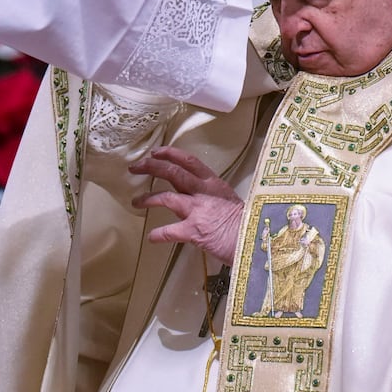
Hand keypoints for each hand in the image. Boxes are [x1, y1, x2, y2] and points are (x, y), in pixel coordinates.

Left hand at [131, 145, 244, 262]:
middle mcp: (204, 192)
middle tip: (136, 167)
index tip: (156, 152)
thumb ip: (211, 197)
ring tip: (136, 201)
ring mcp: (198, 210)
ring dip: (148, 198)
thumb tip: (197, 198)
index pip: (189, 161)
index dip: (170, 154)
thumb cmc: (247, 222)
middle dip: (151, 167)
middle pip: (173, 172)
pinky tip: (151, 237)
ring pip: (166, 196)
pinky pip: (170, 231)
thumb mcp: (230, 201)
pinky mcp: (194, 230)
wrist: (255, 239)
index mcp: (214, 183)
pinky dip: (158, 233)